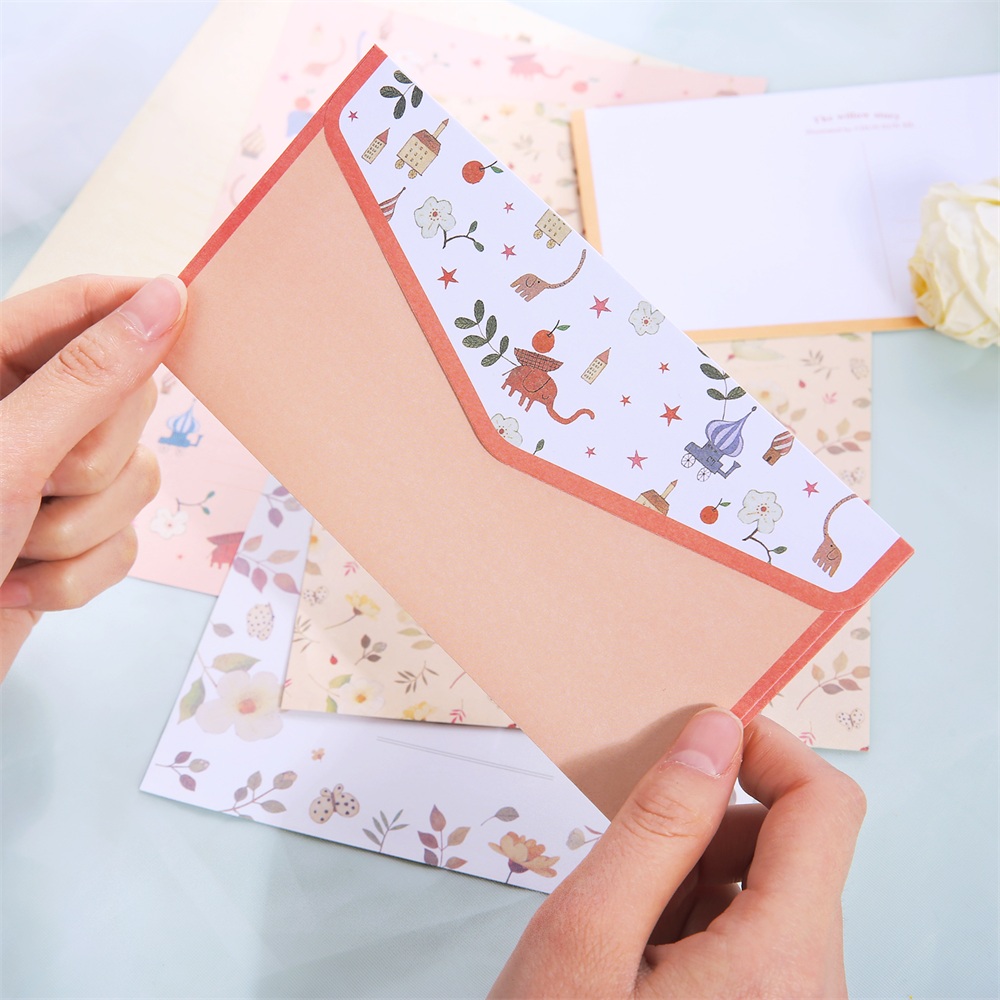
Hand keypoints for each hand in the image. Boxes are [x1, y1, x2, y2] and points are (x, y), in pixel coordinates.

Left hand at [0, 274, 186, 677]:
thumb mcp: (7, 450)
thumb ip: (91, 375)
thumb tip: (164, 299)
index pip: (83, 307)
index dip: (137, 305)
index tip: (185, 307)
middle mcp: (26, 418)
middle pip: (129, 405)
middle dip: (92, 462)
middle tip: (36, 484)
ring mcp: (49, 481)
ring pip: (136, 481)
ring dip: (79, 530)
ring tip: (13, 546)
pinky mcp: (69, 543)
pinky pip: (126, 543)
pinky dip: (77, 575)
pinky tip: (16, 584)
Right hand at [490, 711, 865, 998]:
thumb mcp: (588, 933)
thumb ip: (656, 824)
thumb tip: (712, 734)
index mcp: (783, 961)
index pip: (826, 806)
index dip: (767, 749)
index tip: (696, 735)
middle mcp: (812, 987)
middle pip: (792, 848)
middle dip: (709, 822)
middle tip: (627, 841)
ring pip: (765, 890)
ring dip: (693, 871)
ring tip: (619, 915)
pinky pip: (750, 935)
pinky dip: (693, 914)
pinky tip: (633, 949)